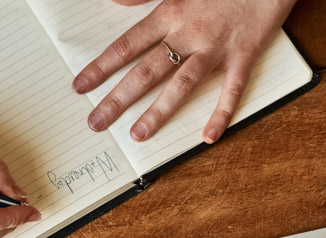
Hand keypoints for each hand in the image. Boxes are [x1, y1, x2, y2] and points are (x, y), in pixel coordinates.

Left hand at [73, 0, 296, 143]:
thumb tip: (116, 1)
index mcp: (171, 12)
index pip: (127, 45)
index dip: (102, 67)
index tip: (81, 87)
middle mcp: (190, 33)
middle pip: (147, 71)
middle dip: (119, 99)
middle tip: (96, 122)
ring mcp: (217, 47)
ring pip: (183, 85)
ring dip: (159, 112)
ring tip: (137, 134)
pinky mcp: (244, 54)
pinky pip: (232, 89)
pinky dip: (221, 114)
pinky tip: (208, 137)